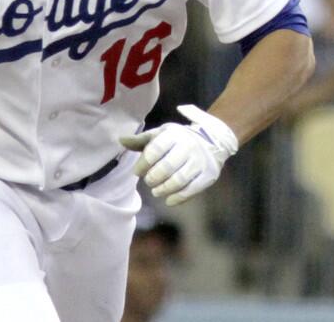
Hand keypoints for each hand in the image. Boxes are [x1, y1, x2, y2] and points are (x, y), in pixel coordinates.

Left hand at [118, 105, 237, 205]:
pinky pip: (191, 190)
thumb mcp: (160, 134)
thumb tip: (120, 140)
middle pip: (167, 167)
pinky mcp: (208, 175)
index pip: (156, 149)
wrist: (213, 140)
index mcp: (174, 134)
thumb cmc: (178, 139)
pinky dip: (178, 198)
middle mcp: (189, 146)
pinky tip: (168, 200)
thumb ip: (141, 140)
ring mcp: (200, 161)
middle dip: (153, 178)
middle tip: (148, 181)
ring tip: (156, 191)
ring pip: (179, 180)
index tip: (138, 171)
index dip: (144, 163)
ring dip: (163, 189)